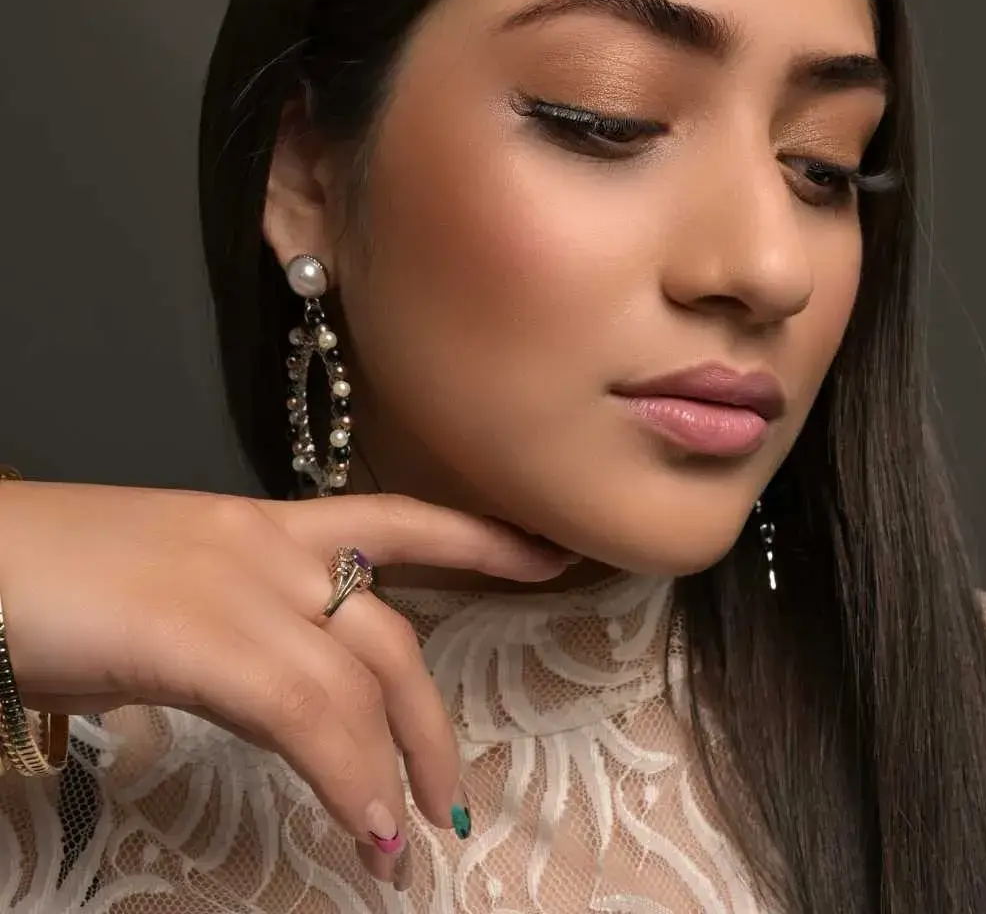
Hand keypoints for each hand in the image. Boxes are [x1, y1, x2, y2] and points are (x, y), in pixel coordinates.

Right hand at [0, 482, 573, 883]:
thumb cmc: (58, 576)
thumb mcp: (173, 591)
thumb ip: (239, 628)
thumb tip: (275, 689)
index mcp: (265, 529)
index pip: (398, 521)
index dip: (479, 540)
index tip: (546, 556)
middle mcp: (269, 548)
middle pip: (392, 633)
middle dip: (430, 722)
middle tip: (450, 800)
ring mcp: (238, 587)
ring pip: (359, 677)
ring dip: (395, 766)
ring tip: (406, 845)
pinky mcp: (198, 633)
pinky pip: (302, 711)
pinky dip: (343, 776)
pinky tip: (361, 832)